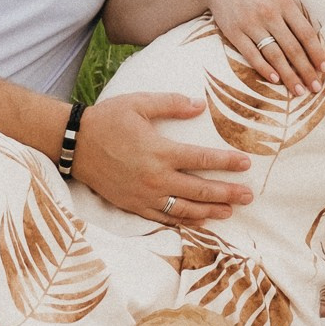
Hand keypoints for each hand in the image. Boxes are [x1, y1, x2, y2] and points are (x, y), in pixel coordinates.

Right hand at [74, 92, 250, 223]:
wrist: (75, 144)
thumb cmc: (108, 120)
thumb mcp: (139, 103)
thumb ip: (171, 103)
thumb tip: (199, 105)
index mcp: (160, 151)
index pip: (202, 159)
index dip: (226, 163)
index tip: (246, 164)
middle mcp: (156, 178)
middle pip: (199, 190)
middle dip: (227, 193)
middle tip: (249, 196)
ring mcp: (145, 196)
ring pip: (185, 209)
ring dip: (210, 211)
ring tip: (230, 212)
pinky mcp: (133, 206)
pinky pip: (164, 219)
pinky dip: (184, 222)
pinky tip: (199, 221)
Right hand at [197, 0, 324, 96]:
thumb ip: (294, 14)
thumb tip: (313, 41)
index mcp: (284, 3)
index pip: (306, 33)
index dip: (316, 53)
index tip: (324, 69)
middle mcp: (269, 13)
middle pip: (292, 48)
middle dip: (306, 70)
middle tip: (315, 87)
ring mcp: (251, 24)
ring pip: (274, 55)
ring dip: (288, 75)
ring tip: (298, 90)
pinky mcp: (234, 32)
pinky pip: (252, 54)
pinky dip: (264, 68)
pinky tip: (275, 80)